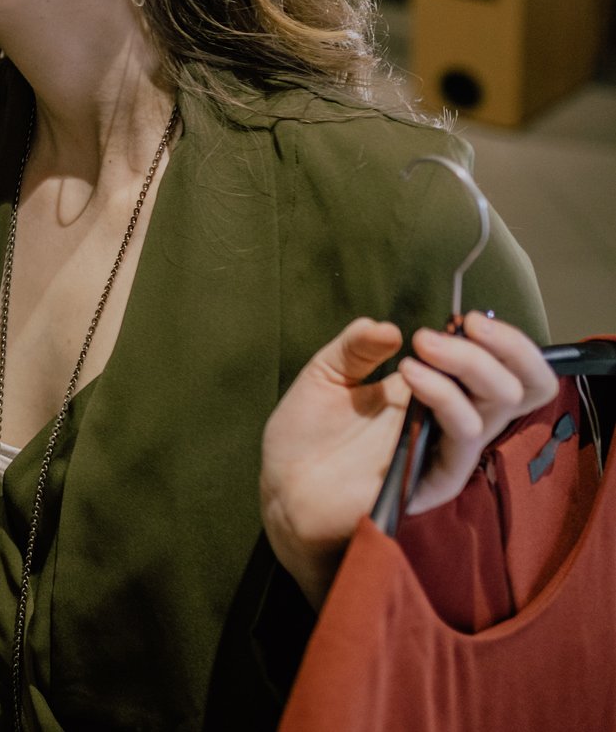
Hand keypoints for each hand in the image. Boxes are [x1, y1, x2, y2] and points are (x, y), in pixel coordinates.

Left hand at [259, 310, 556, 605]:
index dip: (503, 340)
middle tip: (465, 323)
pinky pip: (462, 437)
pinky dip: (444, 398)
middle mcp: (451, 420)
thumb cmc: (308, 433)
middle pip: (519, 385)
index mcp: (437, 392)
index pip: (504, 368)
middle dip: (502, 347)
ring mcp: (447, 450)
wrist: (283, 485)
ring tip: (420, 345)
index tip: (469, 317)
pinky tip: (408, 375)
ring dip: (469, 364)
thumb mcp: (327, 372)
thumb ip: (356, 346)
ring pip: (498, 406)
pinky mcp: (435, 478)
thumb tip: (389, 326)